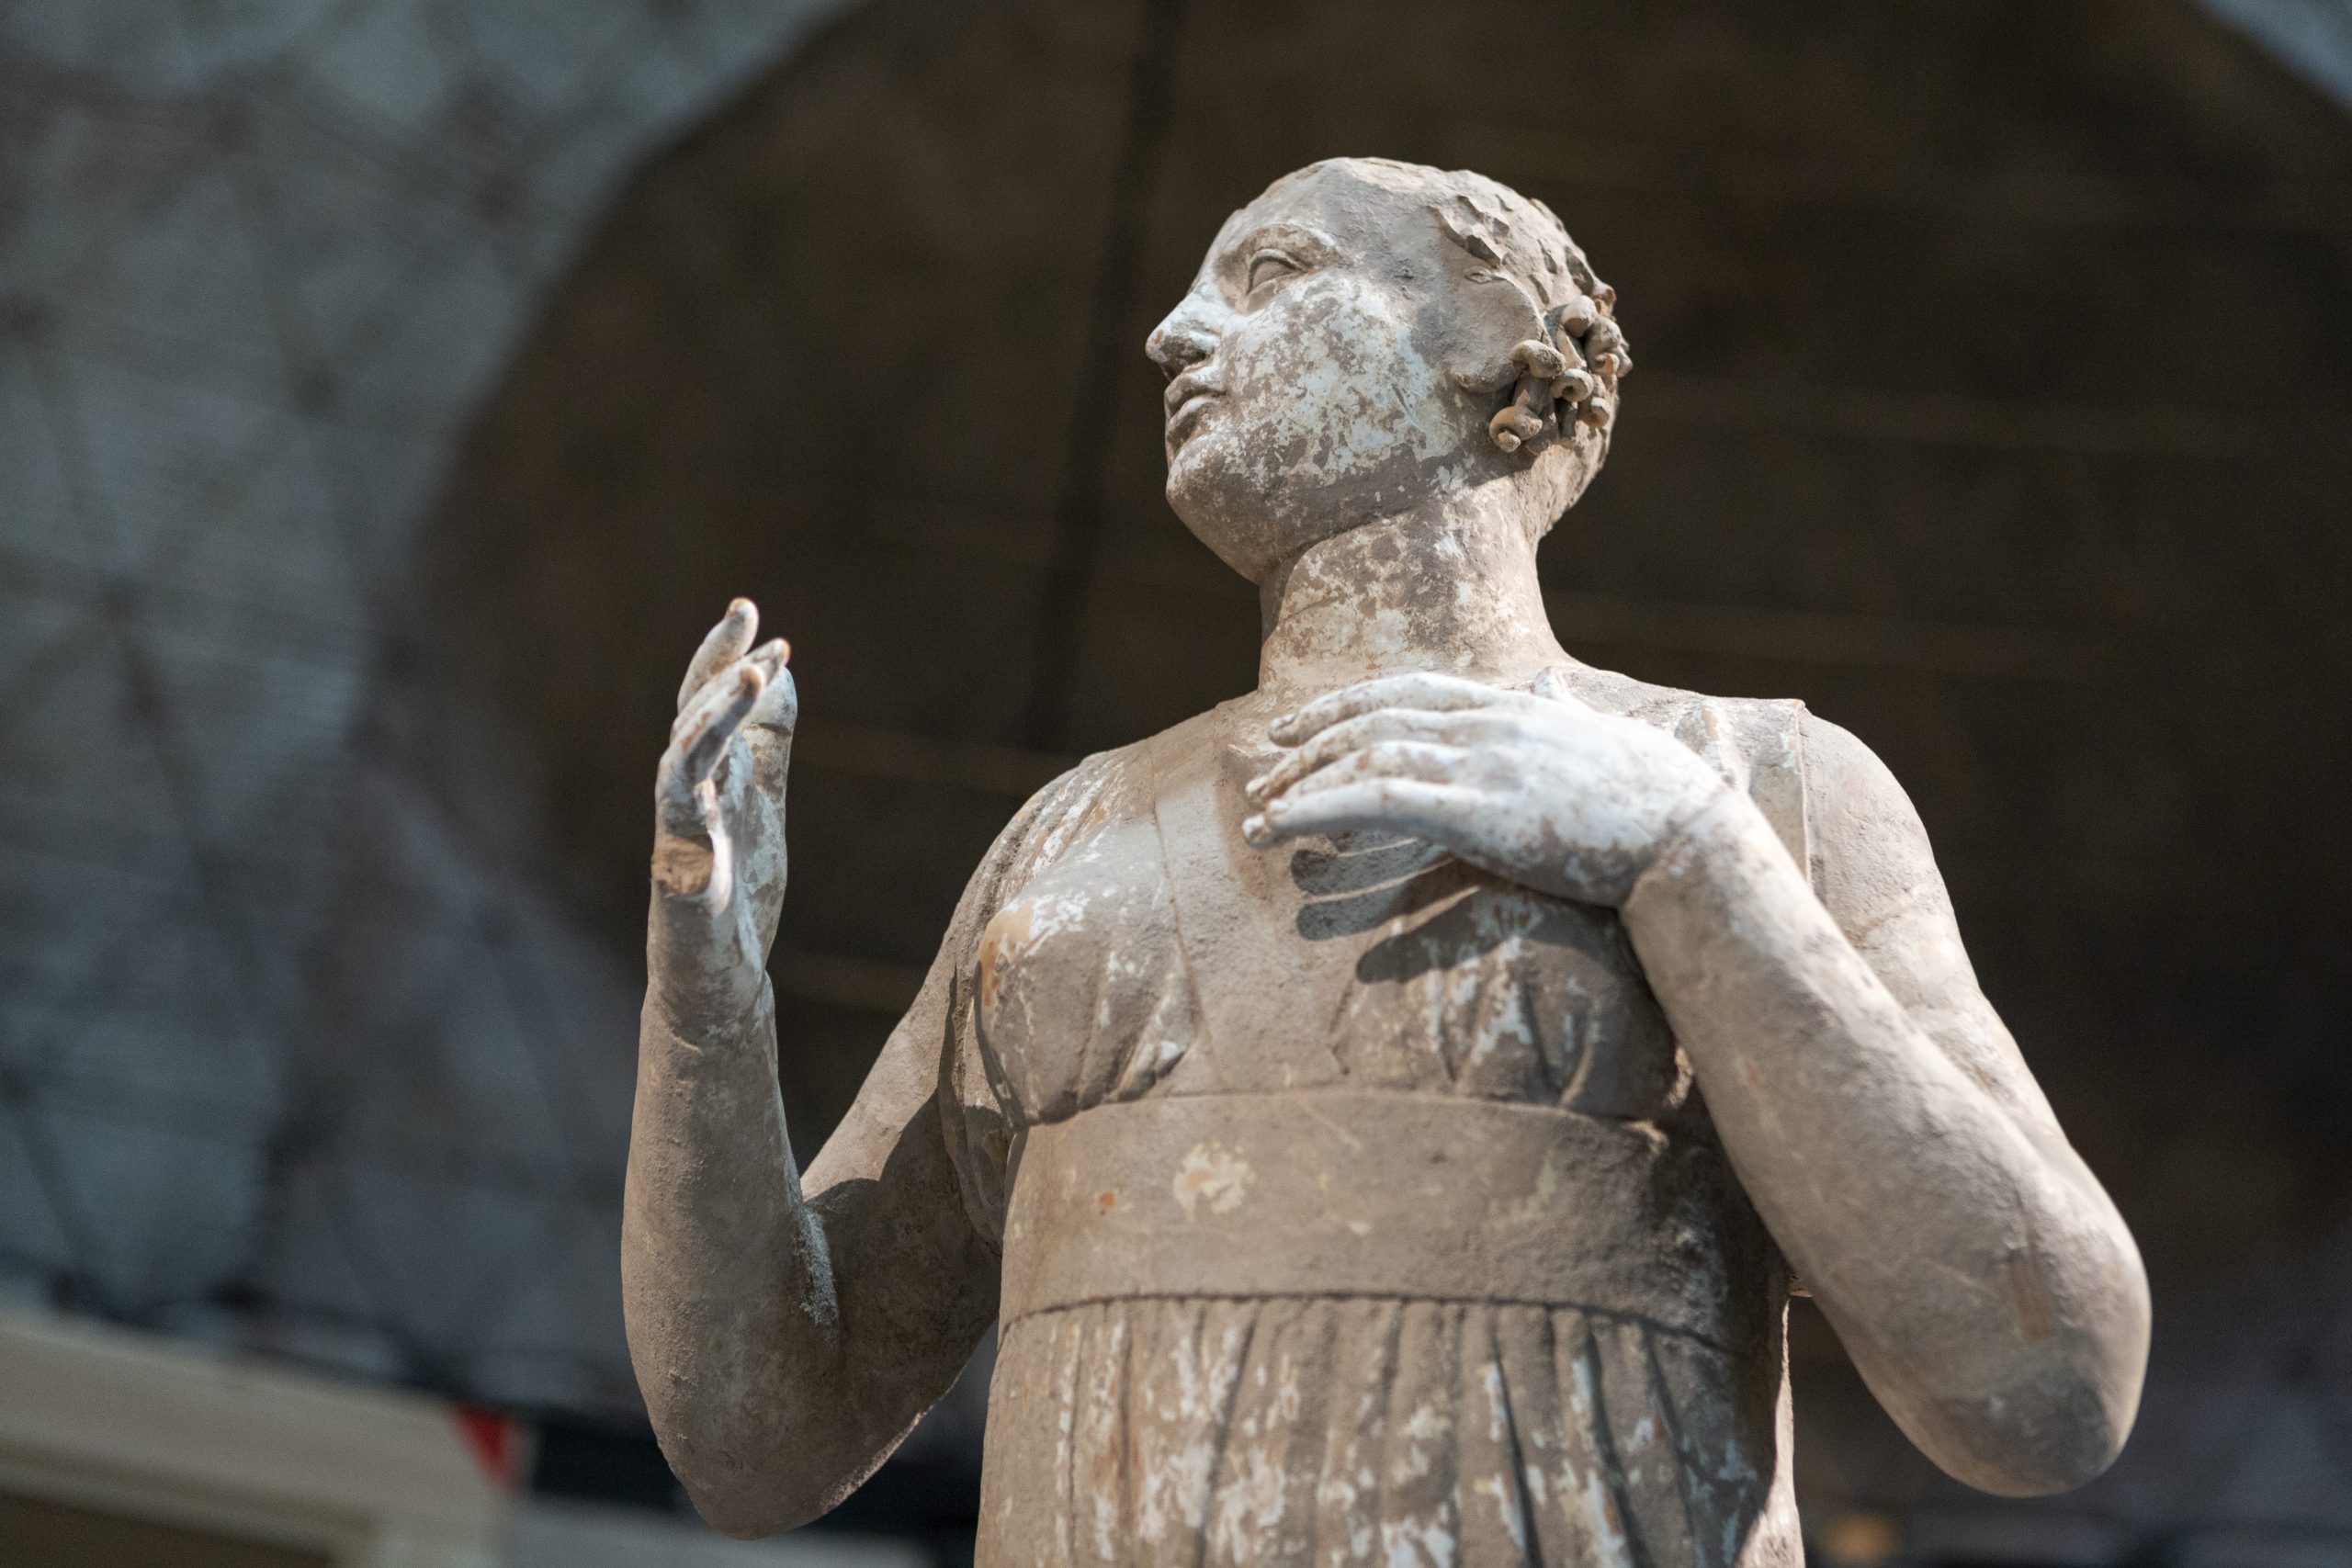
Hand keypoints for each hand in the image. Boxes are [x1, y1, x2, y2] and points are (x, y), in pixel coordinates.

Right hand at [652, 600, 795, 1007]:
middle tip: (749, 616)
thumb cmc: (734, 884)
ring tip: (751, 676)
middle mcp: (689, 792)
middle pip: (694, 714)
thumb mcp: (763, 797)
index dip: (729, 657)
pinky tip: (714, 757)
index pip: (710, 701)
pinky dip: (693, 788)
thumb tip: (782, 674)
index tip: (756, 618)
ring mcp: (679, 831)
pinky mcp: (679, 876)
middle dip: (718, 663)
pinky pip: (680, 825)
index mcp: (712, 772)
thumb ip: (767, 742)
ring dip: (715, 714)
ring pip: (685, 758)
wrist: (718, 972)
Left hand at [1242, 671, 1730, 906]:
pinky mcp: (1475, 810)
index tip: (1297, 727)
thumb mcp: (1601, 735)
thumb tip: (1548, 686)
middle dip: (1308, 750)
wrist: (1690, 835)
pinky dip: (1317, 807)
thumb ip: (1561, 709)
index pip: (1405, 691)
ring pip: (1362, 756)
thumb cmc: (1658, 796)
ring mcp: (1479, 762)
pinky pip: (1374, 798)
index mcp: (1510, 707)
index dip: (1343, 706)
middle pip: (1370, 721)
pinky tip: (1283, 826)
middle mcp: (1486, 723)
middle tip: (1263, 778)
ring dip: (1301, 786)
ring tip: (1259, 818)